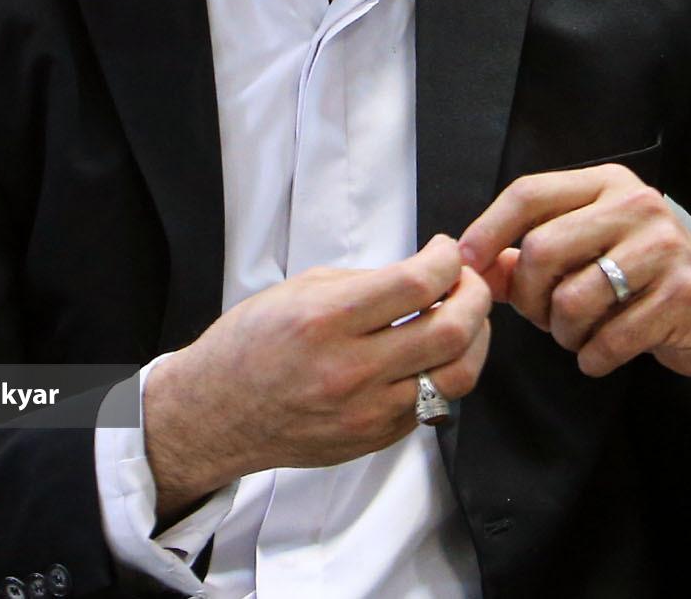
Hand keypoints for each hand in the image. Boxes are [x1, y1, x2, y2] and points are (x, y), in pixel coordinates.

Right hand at [142, 234, 489, 517]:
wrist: (214, 415)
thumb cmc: (250, 346)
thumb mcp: (301, 290)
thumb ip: (368, 282)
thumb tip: (425, 274)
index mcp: (327, 320)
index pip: (418, 284)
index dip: (448, 259)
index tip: (447, 251)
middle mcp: (351, 370)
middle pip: (453, 331)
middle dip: (475, 296)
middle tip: (467, 282)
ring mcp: (366, 412)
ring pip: (457, 376)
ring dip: (474, 340)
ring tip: (461, 319)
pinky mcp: (375, 439)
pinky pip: (433, 404)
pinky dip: (443, 373)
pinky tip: (430, 355)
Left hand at [459, 166, 690, 390]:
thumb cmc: (647, 279)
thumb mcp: (594, 250)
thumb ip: (535, 255)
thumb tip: (478, 267)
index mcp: (610, 185)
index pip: (531, 192)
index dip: (489, 229)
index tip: (467, 265)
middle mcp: (638, 206)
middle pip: (543, 249)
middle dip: (530, 298)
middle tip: (542, 318)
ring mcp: (664, 249)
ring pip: (571, 300)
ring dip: (562, 334)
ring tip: (579, 335)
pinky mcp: (681, 297)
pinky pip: (606, 340)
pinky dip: (593, 357)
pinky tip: (604, 352)